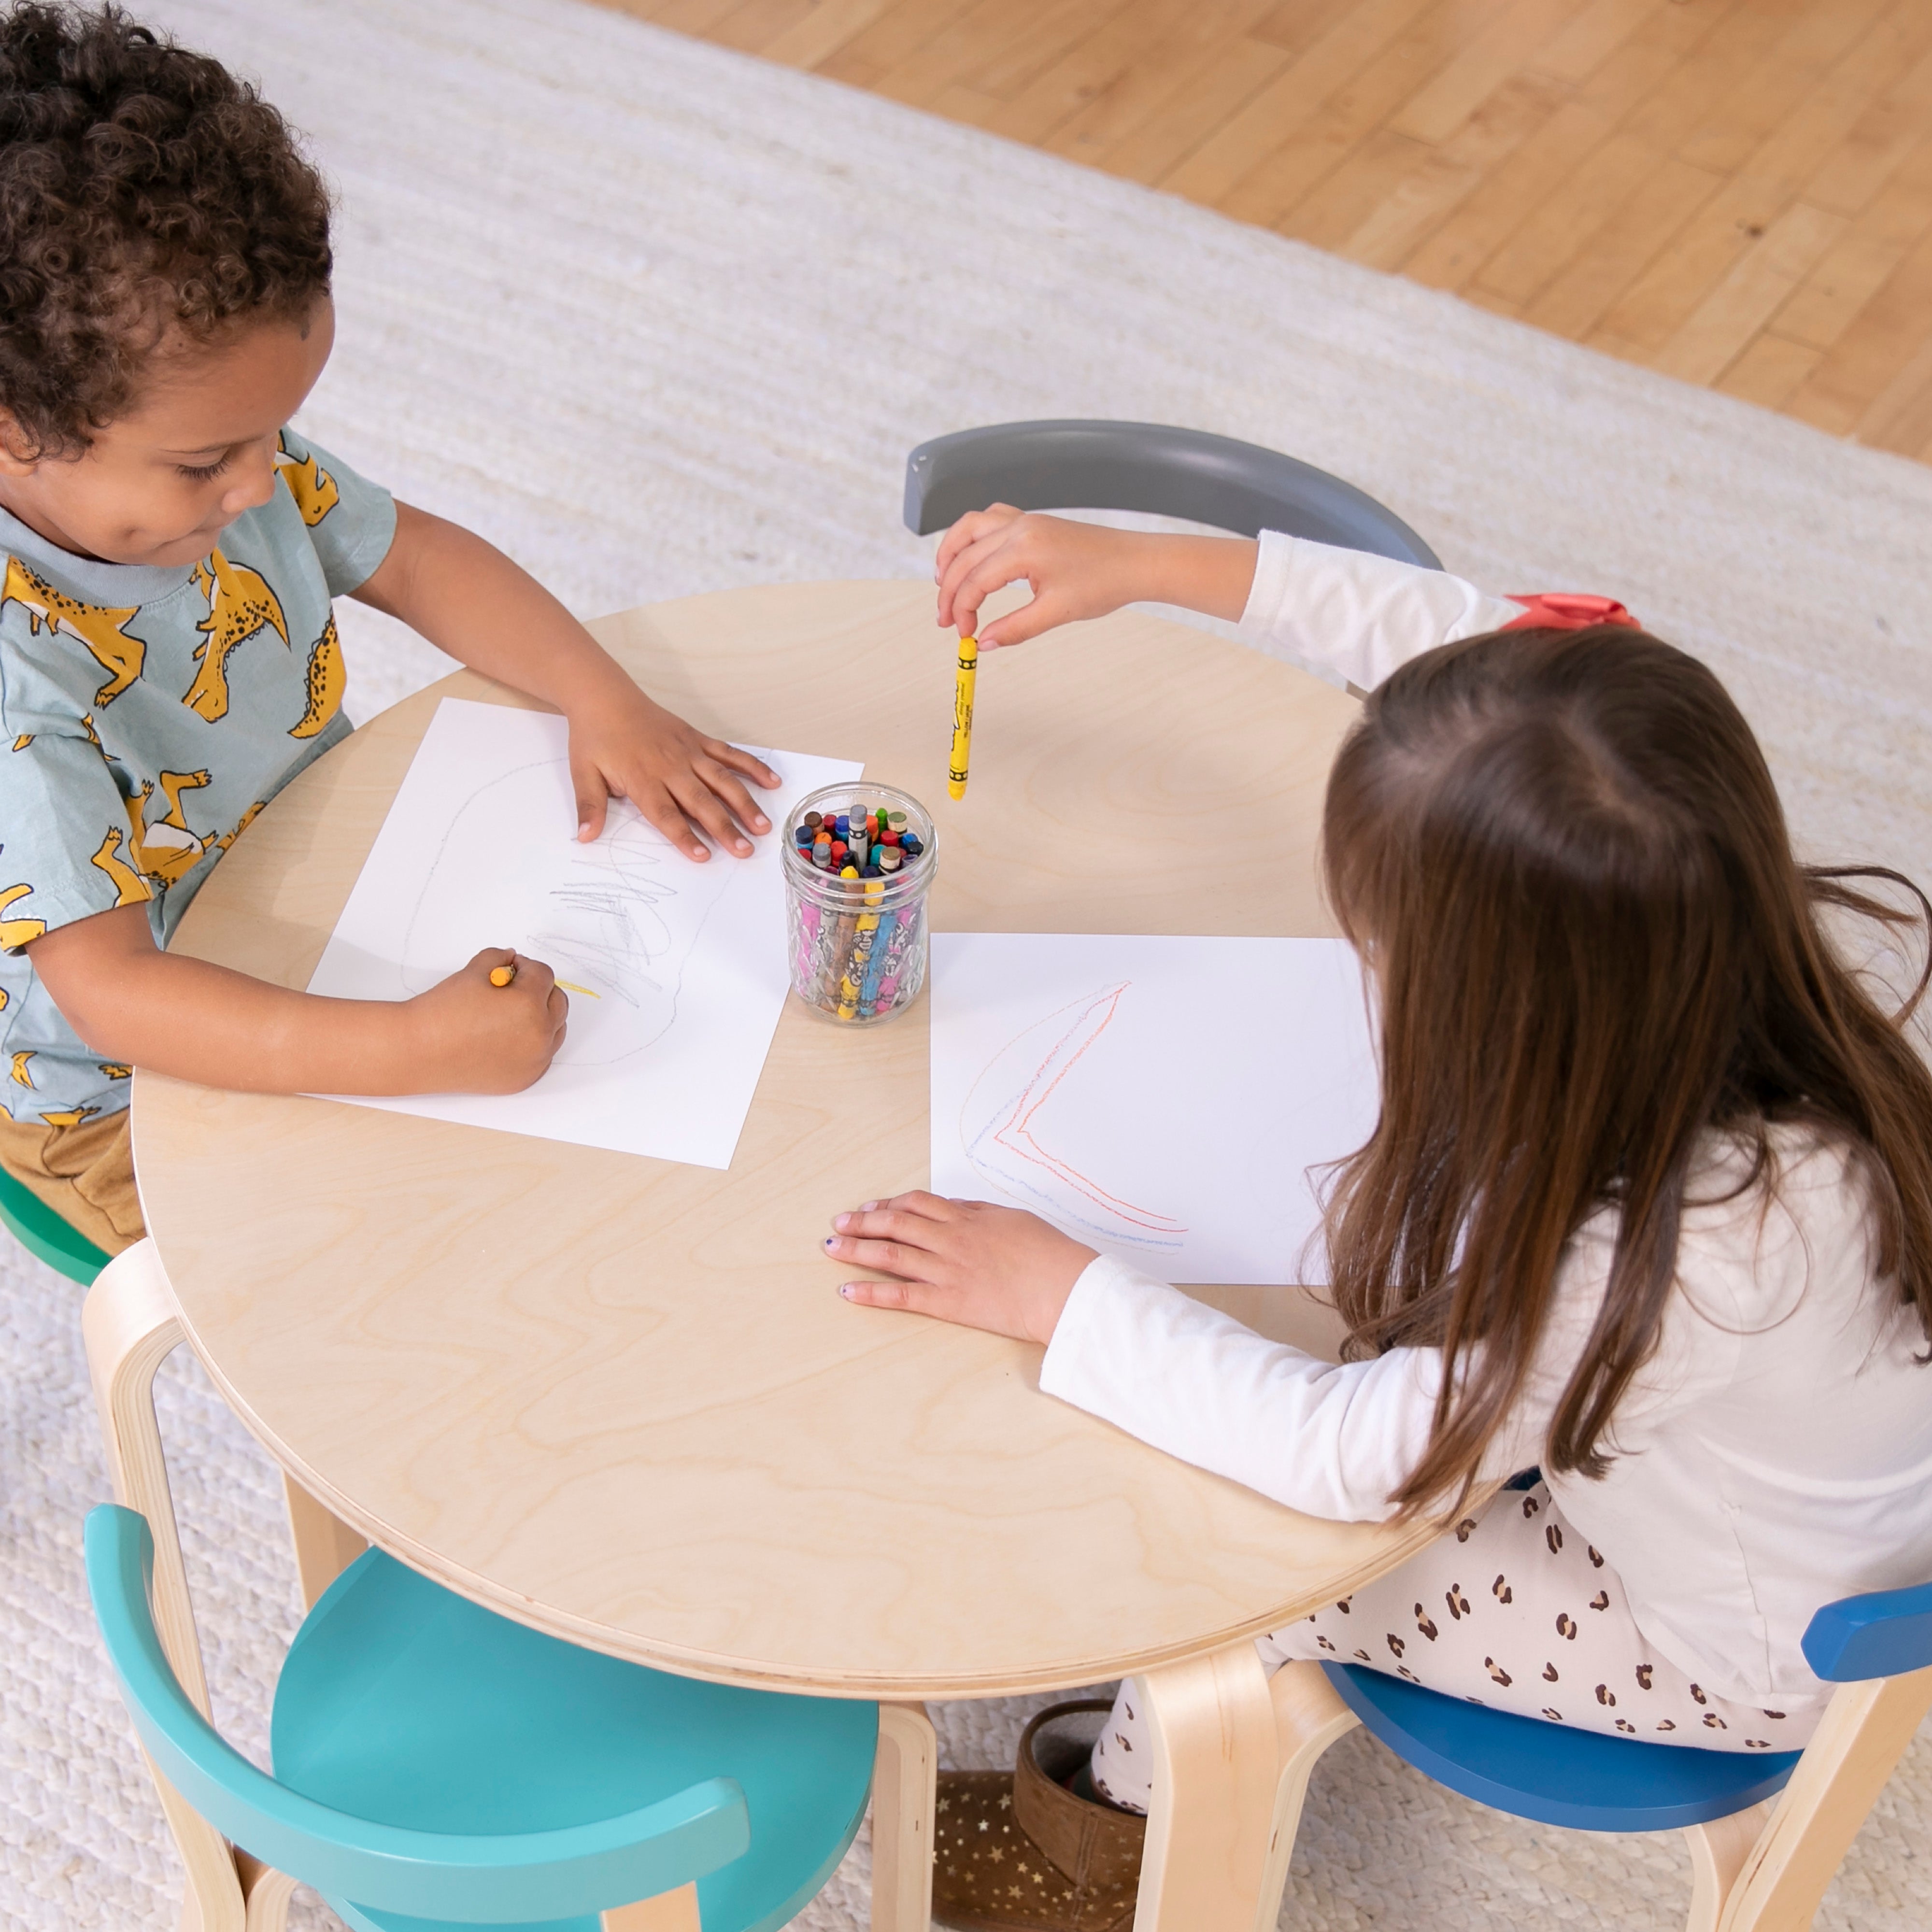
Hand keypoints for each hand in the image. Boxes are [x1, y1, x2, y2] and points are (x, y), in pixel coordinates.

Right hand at [403, 948, 568, 1092]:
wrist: (418, 1051)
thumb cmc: (443, 1011)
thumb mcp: (473, 971)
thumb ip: (498, 957)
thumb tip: (511, 958)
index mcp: (529, 1004)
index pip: (544, 975)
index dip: (526, 966)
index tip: (510, 968)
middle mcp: (539, 1035)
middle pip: (558, 1002)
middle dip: (539, 990)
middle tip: (514, 988)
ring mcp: (534, 1061)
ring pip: (556, 1030)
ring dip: (542, 1016)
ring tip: (513, 1012)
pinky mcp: (525, 1079)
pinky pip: (543, 1055)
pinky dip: (534, 1043)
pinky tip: (510, 1036)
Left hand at [566, 675, 779, 856]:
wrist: (604, 696)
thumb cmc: (594, 737)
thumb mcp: (583, 773)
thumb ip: (590, 806)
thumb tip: (585, 837)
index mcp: (643, 779)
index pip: (667, 815)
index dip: (685, 836)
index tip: (704, 856)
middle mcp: (671, 767)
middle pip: (702, 802)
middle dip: (725, 827)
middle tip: (745, 850)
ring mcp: (688, 751)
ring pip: (722, 780)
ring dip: (745, 803)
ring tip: (763, 826)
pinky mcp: (698, 739)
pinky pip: (729, 753)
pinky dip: (752, 766)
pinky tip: (772, 782)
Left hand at [825, 1191, 1096, 1344]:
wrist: (1065, 1287)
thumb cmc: (1048, 1253)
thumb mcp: (1013, 1219)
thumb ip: (979, 1212)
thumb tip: (953, 1207)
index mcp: (967, 1218)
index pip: (917, 1203)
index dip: (889, 1204)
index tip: (871, 1208)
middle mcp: (950, 1240)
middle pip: (895, 1224)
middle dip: (862, 1222)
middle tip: (838, 1223)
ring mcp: (947, 1271)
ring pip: (891, 1254)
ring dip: (856, 1249)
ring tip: (831, 1248)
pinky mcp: (949, 1302)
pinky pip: (901, 1295)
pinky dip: (870, 1292)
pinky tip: (848, 1290)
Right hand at [935, 506, 1151, 649]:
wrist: (1135, 562)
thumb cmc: (1104, 582)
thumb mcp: (1056, 613)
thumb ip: (1015, 629)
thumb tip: (984, 643)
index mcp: (1024, 548)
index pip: (975, 580)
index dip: (963, 610)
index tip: (965, 634)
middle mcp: (1020, 527)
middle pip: (965, 557)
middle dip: (950, 591)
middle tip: (947, 621)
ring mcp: (1025, 520)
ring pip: (970, 528)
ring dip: (951, 554)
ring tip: (942, 582)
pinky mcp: (1032, 522)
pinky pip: (989, 519)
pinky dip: (971, 538)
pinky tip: (970, 557)